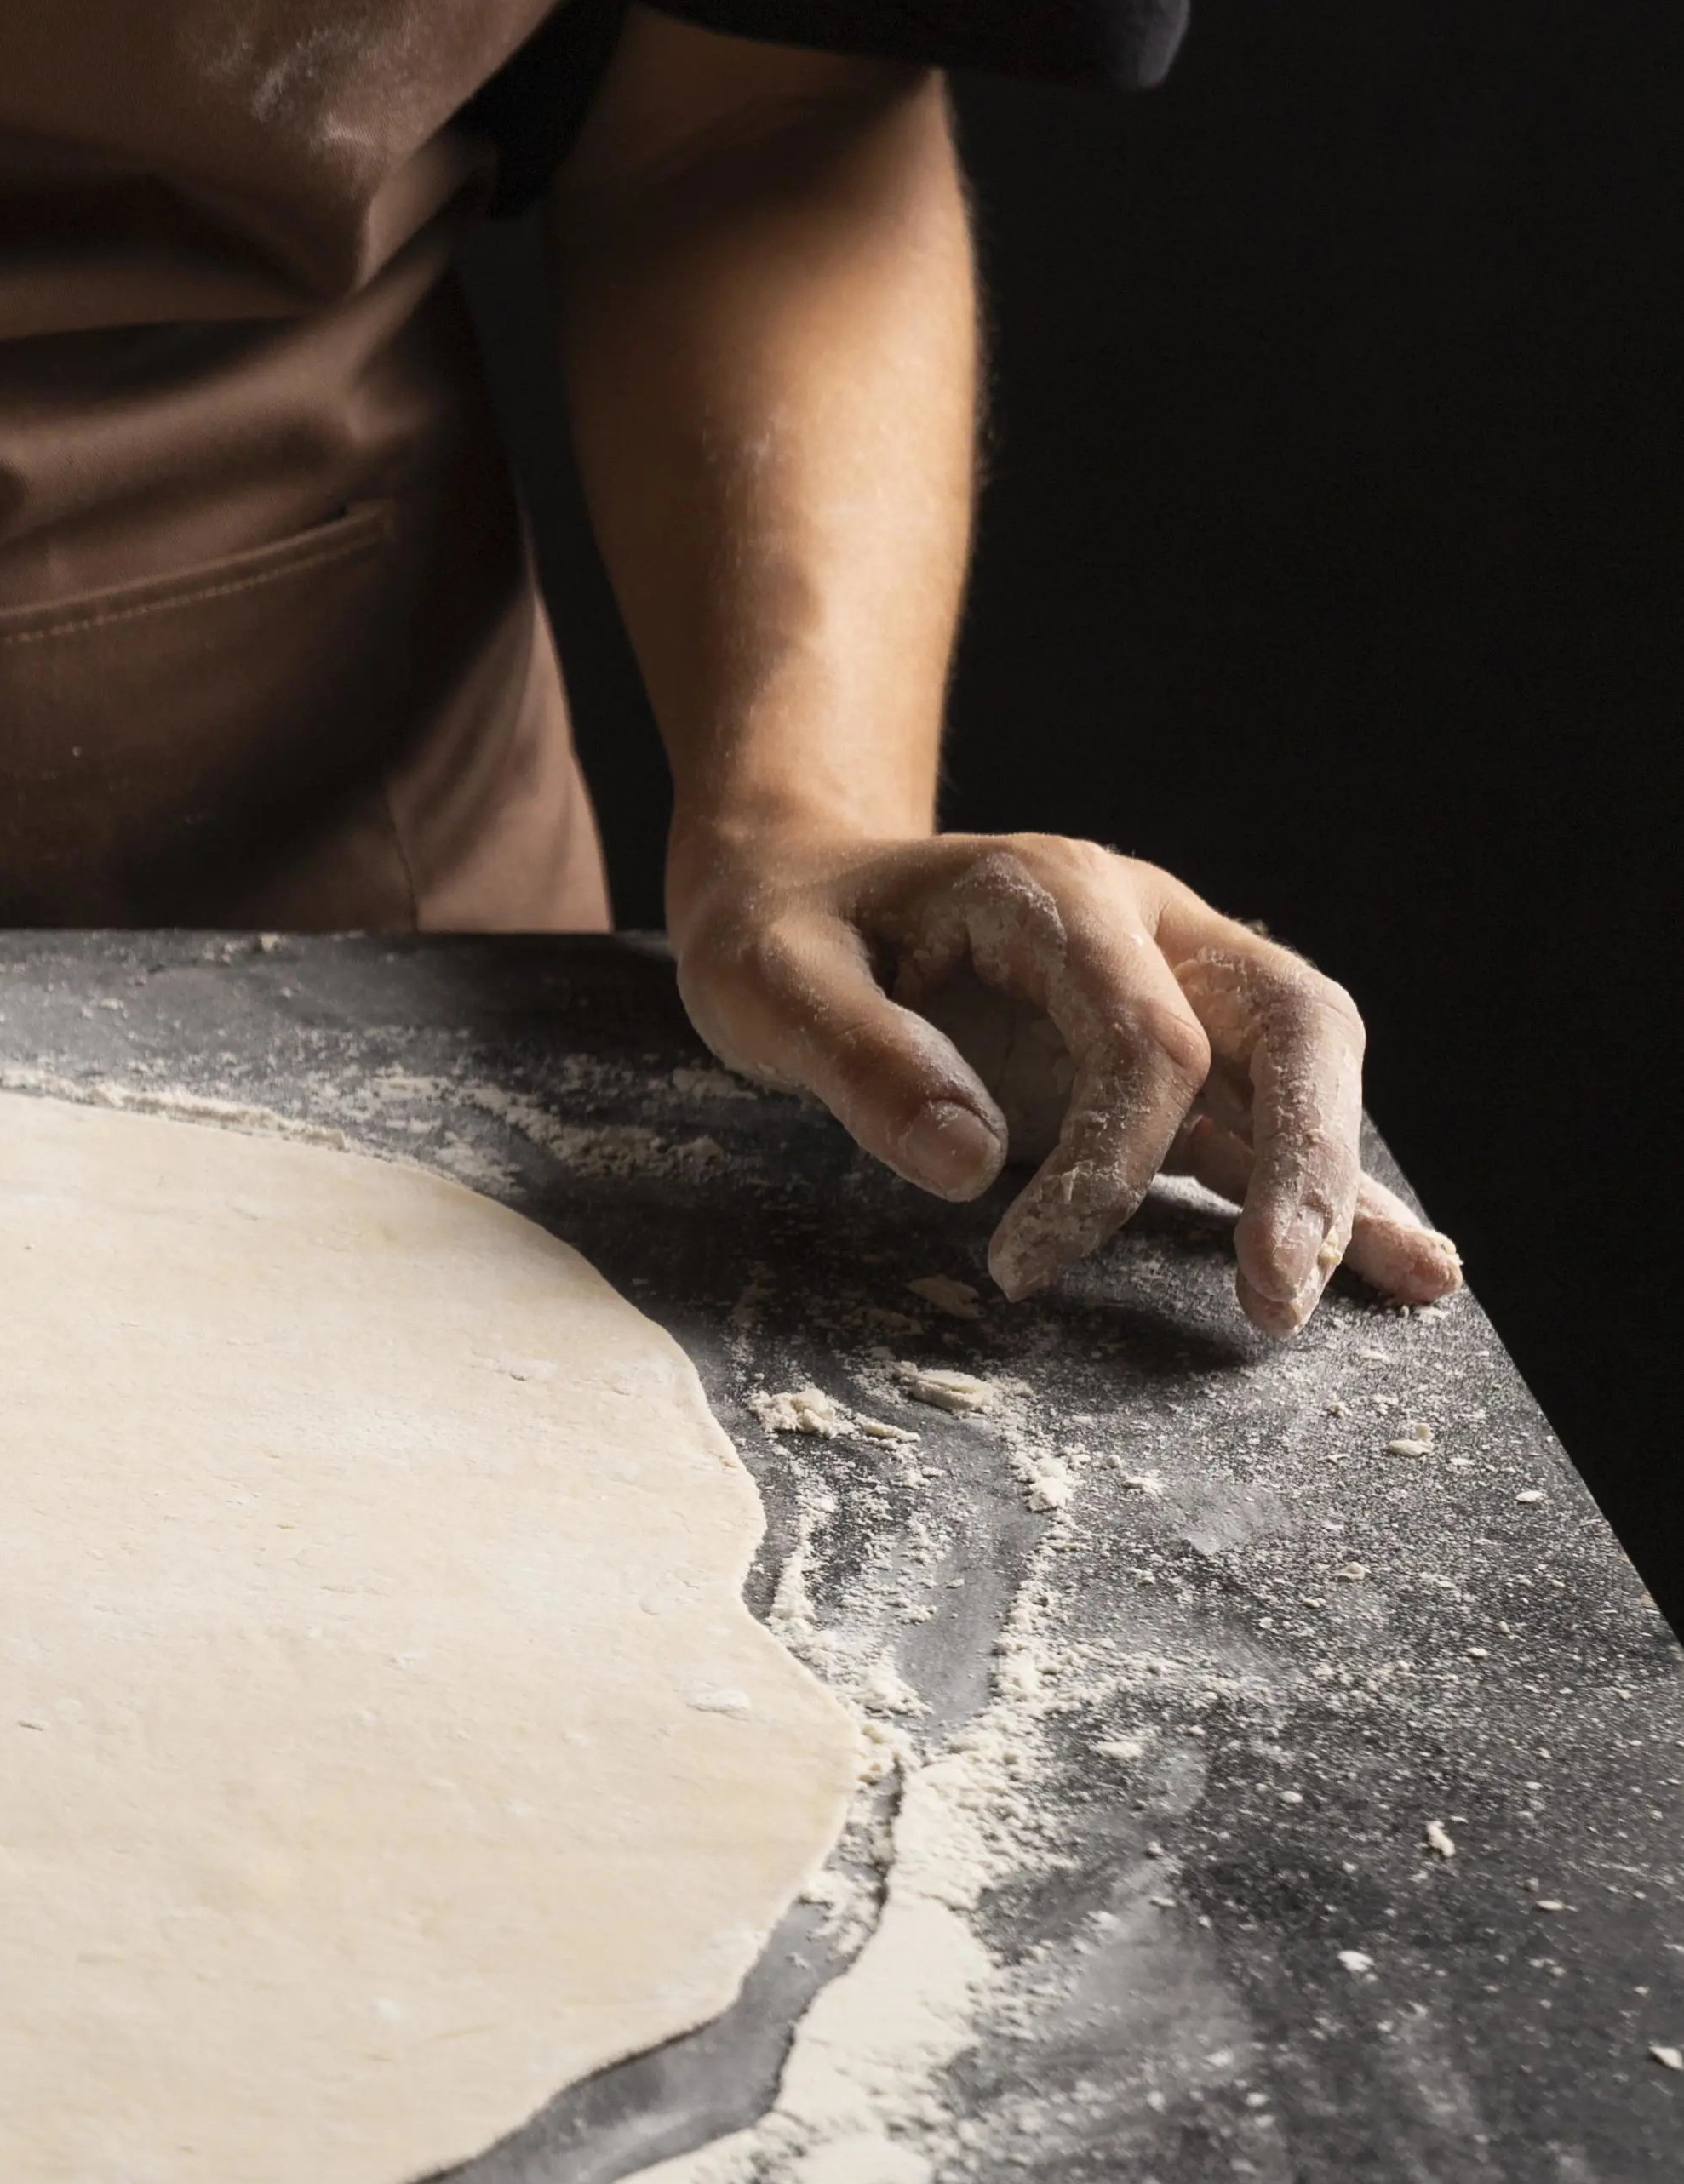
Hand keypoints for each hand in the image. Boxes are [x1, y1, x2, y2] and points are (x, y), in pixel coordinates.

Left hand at [671, 823, 1463, 1335]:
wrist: (796, 887)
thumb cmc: (782, 933)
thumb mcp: (771, 981)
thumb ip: (861, 1061)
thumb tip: (968, 1167)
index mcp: (1057, 895)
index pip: (1141, 1039)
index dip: (1106, 1163)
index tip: (1020, 1264)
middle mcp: (1148, 925)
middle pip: (1287, 1024)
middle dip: (1305, 1162)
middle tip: (1276, 1295)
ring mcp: (1174, 981)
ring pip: (1304, 1066)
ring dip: (1337, 1179)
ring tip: (1399, 1290)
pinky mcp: (1173, 1048)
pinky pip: (1268, 1115)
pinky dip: (1336, 1187)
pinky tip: (1413, 1264)